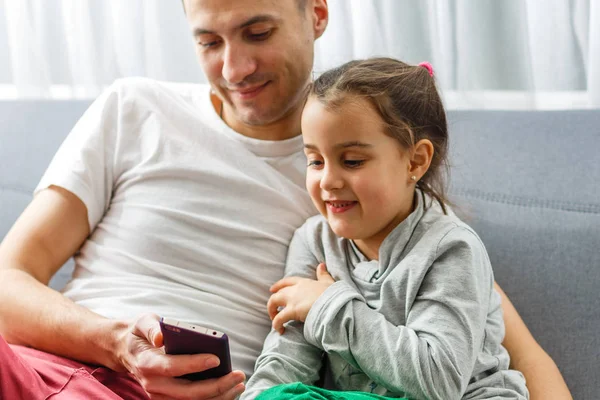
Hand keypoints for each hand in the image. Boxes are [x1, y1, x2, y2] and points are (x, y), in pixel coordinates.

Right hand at [117, 313, 245, 399]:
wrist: (128, 351)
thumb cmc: (141, 334)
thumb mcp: (143, 322)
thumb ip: (151, 327)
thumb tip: (161, 337)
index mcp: (146, 362)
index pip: (172, 367)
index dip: (194, 364)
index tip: (216, 358)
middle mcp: (152, 384)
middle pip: (187, 391)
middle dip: (216, 385)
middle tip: (238, 375)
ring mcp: (160, 395)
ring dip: (218, 396)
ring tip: (239, 384)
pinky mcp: (168, 399)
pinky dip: (213, 399)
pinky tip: (231, 390)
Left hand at [267, 263, 334, 333]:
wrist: (335, 304)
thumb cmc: (334, 294)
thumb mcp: (329, 282)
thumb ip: (323, 274)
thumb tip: (321, 265)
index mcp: (304, 282)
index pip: (287, 281)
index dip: (278, 285)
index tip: (272, 289)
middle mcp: (295, 289)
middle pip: (277, 293)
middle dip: (273, 302)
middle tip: (274, 311)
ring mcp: (293, 300)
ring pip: (273, 302)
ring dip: (271, 312)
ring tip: (275, 321)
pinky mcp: (292, 311)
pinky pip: (278, 318)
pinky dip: (276, 325)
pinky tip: (280, 330)